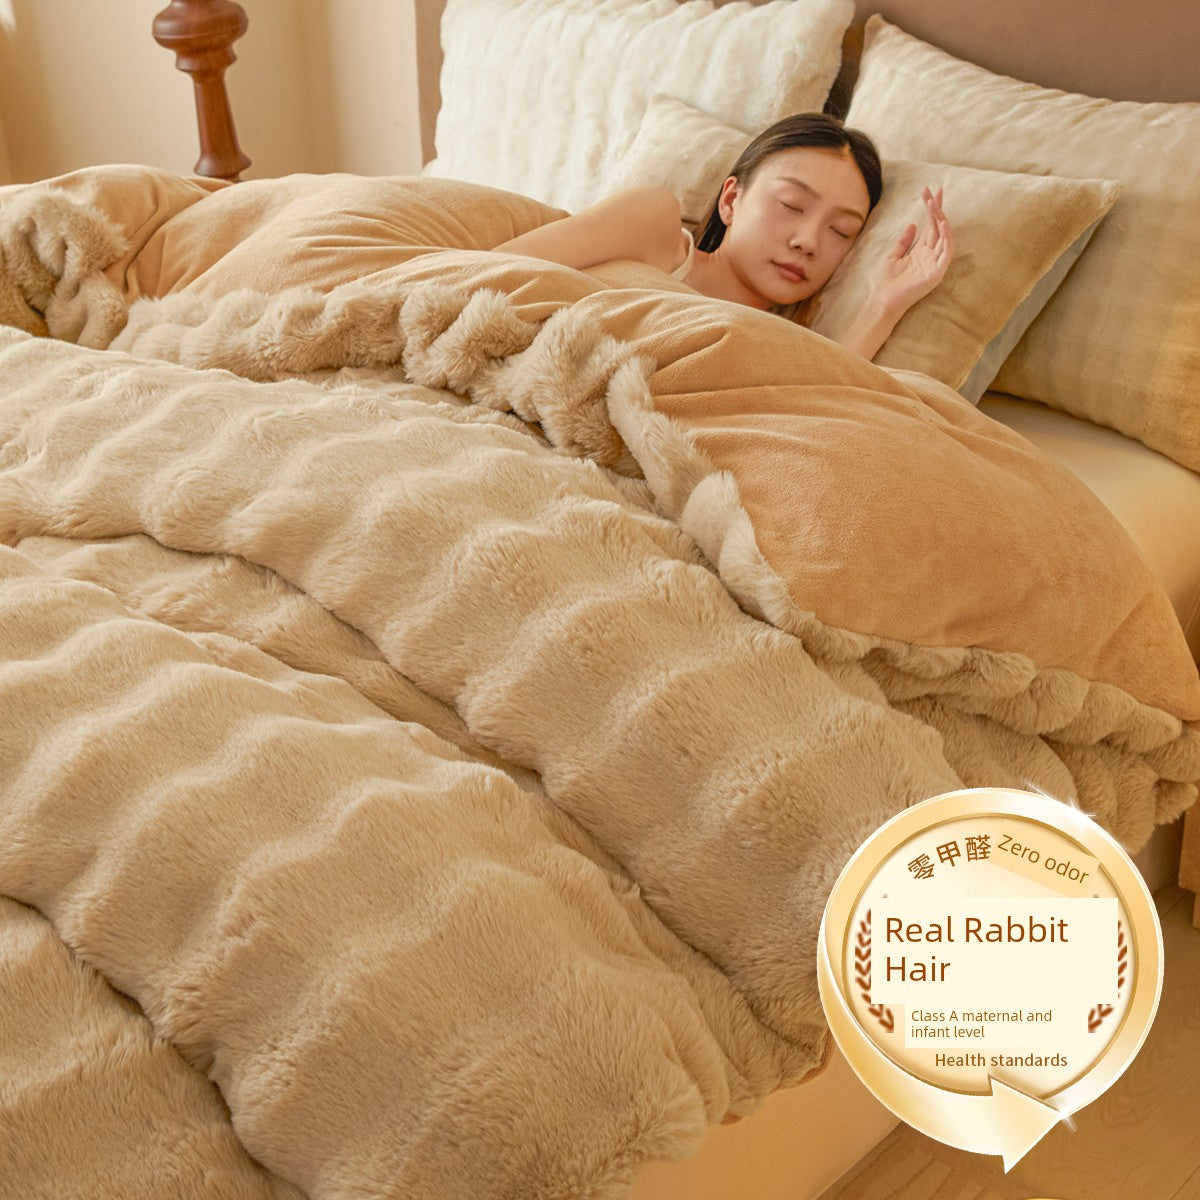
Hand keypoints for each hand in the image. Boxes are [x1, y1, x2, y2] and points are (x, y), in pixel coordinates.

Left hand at [870, 187, 954, 317]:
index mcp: (920, 252)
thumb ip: (903, 241)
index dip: (931, 209)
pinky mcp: (937, 272)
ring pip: (944, 236)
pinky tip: (942, 223)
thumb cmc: (886, 283)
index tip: (929, 191)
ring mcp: (935, 263)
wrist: (882, 302)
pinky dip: (947, 237)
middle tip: (934, 190)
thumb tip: (912, 224)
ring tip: (934, 204)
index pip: (930, 226)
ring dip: (941, 218)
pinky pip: (947, 251)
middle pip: (937, 227)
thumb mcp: (893, 256)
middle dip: (936, 208)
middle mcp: (930, 255)